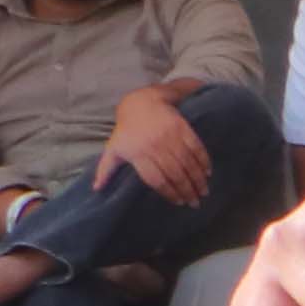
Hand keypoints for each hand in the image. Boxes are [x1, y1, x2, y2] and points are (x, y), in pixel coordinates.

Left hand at [102, 85, 215, 203]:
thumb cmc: (126, 130)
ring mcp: (171, 137)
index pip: (157, 179)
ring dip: (198, 180)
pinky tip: (207, 172)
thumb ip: (106, 169)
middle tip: (195, 203)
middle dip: (187, 190)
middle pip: (175, 174)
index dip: (169, 192)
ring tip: (204, 192)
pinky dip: (203, 161)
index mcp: (138, 154)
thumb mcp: (113, 148)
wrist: (141, 102)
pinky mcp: (183, 128)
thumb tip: (97, 188)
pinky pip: (196, 148)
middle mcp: (155, 146)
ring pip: (188, 163)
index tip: (179, 202)